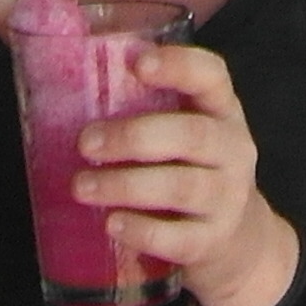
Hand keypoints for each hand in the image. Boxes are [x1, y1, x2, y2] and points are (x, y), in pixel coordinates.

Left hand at [76, 42, 288, 305]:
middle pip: (192, 135)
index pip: (211, 76)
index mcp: (221, 110)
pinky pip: (179, 238)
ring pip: (182, 187)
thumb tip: (69, 88)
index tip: (137, 63)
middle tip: (85, 143)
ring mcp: (227, 198)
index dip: (178, 65)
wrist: (237, 239)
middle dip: (134, 136)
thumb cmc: (191, 169)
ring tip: (82, 186)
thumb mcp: (183, 132)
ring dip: (126, 185)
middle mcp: (233, 150)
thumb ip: (146, 109)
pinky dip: (142, 230)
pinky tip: (112, 224)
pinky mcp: (213, 242)